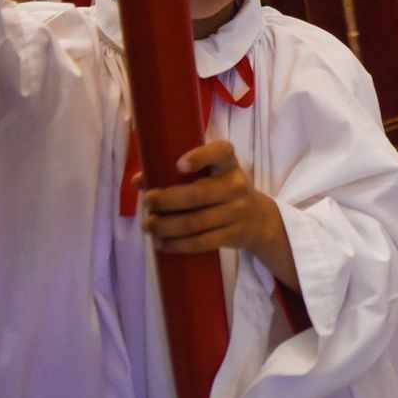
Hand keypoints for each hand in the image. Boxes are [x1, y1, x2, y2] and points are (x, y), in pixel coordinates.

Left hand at [137, 139, 297, 288]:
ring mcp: (237, 212)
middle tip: (147, 203)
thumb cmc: (223, 191)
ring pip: (195, 222)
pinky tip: (161, 243)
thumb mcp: (210, 176)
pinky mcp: (233, 235)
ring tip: (148, 225)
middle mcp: (236, 186)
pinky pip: (202, 242)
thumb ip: (175, 174)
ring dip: (166, 226)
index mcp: (228, 164)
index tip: (178, 165)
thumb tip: (138, 180)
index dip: (200, 156)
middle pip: (197, 195)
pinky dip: (177, 244)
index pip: (221, 152)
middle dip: (166, 200)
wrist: (258, 220)